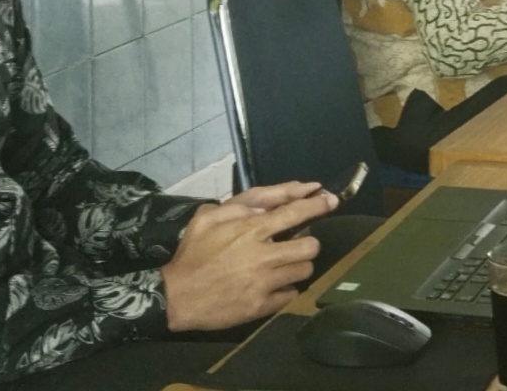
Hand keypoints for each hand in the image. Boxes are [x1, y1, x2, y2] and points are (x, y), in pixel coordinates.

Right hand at [161, 181, 333, 331]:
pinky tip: (275, 285)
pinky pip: (291, 295)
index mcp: (250, 230)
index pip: (295, 213)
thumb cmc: (191, 254)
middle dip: (308, 242)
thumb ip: (239, 207)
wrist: (175, 296)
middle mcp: (263, 255)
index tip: (331, 201)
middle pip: (310, 245)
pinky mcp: (261, 306)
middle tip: (296, 243)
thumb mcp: (207, 217)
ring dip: (299, 265)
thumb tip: (268, 205)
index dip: (318, 205)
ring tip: (284, 265)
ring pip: (304, 271)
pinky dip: (287, 289)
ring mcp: (264, 282)